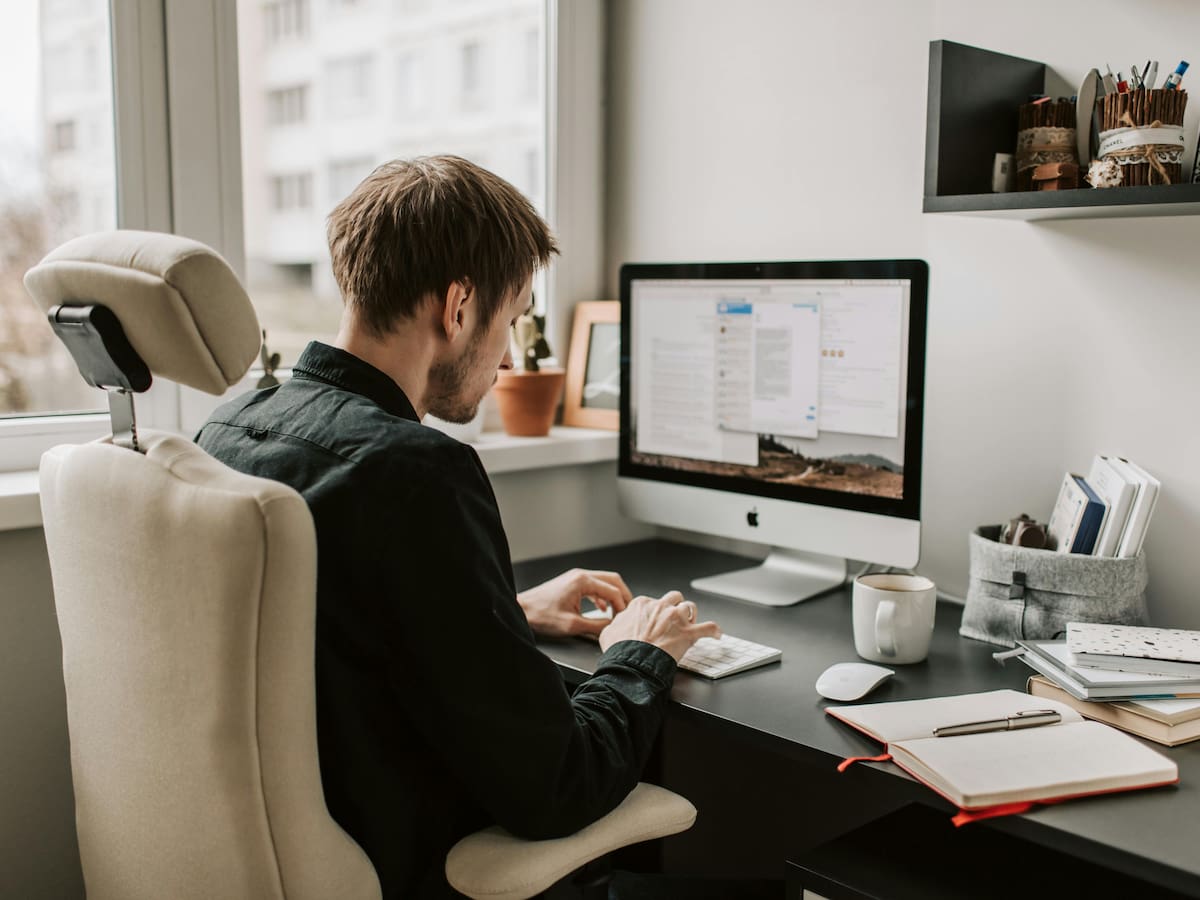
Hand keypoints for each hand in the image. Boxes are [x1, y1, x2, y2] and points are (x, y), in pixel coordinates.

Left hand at [517, 568, 633, 638]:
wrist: (522, 610)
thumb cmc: (542, 615)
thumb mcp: (572, 625)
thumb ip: (596, 625)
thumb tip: (612, 627)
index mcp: (582, 581)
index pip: (613, 590)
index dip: (623, 605)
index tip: (624, 619)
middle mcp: (580, 575)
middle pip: (612, 580)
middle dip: (623, 596)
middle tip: (628, 611)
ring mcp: (575, 578)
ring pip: (604, 582)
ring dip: (613, 596)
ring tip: (617, 612)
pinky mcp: (571, 584)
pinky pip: (594, 586)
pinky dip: (602, 596)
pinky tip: (602, 609)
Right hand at [598, 591, 720, 661]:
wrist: (631, 663)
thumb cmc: (620, 649)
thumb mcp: (610, 631)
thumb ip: (618, 623)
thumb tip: (619, 624)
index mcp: (642, 604)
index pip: (652, 601)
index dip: (654, 611)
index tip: (654, 619)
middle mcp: (661, 607)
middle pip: (673, 597)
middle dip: (674, 606)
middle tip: (673, 617)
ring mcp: (676, 619)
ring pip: (690, 607)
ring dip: (691, 615)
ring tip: (691, 622)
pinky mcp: (688, 634)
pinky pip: (709, 628)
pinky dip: (714, 631)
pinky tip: (716, 634)